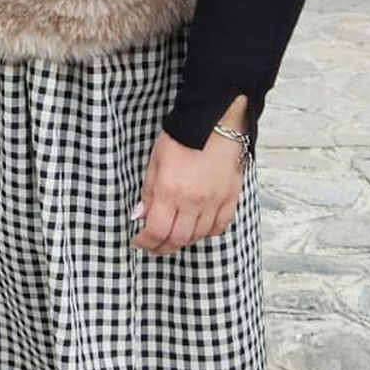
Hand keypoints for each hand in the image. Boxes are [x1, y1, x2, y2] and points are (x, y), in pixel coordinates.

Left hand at [133, 107, 246, 256]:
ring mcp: (214, 202)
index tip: (139, 240)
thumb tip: (141, 216)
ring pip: (198, 236)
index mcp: (170, 191)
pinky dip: (206, 232)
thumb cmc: (181, 139)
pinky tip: (197, 227)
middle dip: (162, 246)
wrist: (214, 123)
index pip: (157, 231)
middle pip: (177, 239)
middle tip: (154, 244)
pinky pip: (219, 227)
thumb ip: (149, 192)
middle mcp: (193, 201)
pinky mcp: (230, 198)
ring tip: (173, 236)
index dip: (145, 242)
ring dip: (183, 241)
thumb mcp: (155, 162)